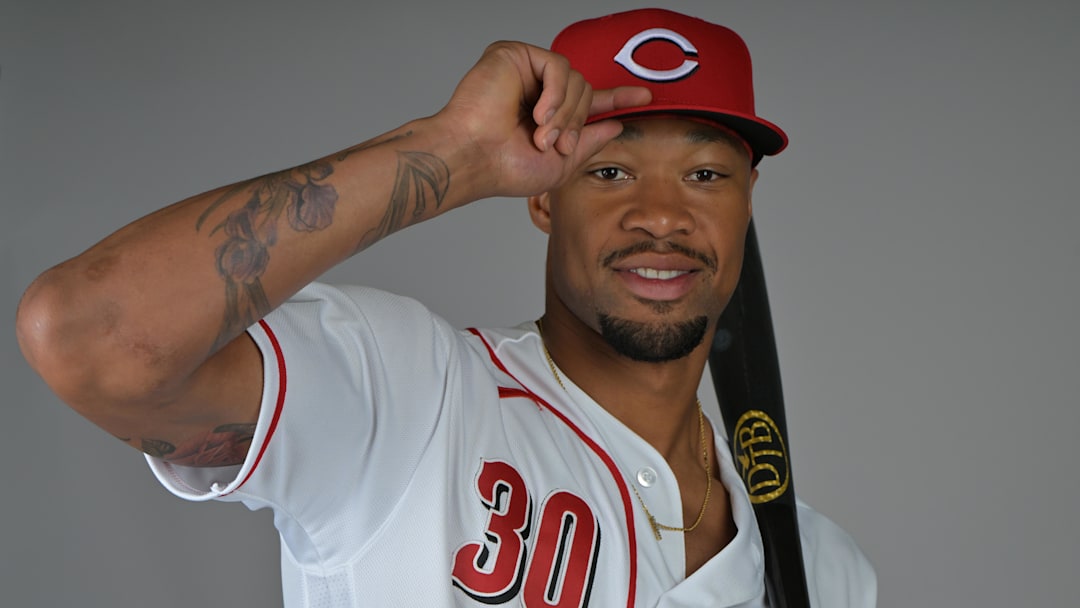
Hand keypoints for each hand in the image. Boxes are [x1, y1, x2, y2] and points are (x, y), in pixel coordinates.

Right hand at [435, 41, 650, 198]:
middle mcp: (539, 91)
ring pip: (576, 79)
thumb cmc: (505, 167)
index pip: (589, 102)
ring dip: (565, 113)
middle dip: (577, 122)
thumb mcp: (560, 164)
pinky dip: (556, 93)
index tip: (646, 98)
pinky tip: (537, 114)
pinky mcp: (515, 55)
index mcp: (548, 116)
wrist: (473, 158)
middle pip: (586, 91)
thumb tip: (616, 124)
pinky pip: (559, 65)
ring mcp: (527, 72)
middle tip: (554, 145)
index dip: (618, 98)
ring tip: (541, 134)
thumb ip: (589, 142)